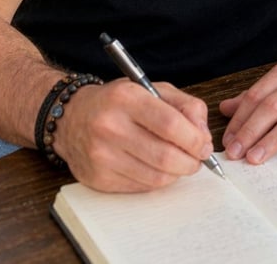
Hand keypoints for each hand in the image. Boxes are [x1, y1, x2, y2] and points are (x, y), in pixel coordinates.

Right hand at [55, 79, 214, 191]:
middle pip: (165, 156)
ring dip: (176, 174)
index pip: (170, 124)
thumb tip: (204, 135)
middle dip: (191, 162)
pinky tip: (157, 168)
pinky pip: (140, 187)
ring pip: (155, 176)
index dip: (195, 139)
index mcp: (126, 97)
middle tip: (197, 159)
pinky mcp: (97, 178)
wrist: (72, 117)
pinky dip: (157, 180)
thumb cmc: (118, 102)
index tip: (205, 145)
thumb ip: (185, 105)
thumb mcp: (152, 89)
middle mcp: (110, 126)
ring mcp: (101, 155)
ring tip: (179, 163)